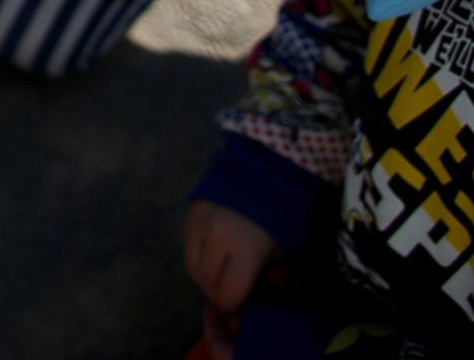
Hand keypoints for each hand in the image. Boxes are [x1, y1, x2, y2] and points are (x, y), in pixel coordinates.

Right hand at [184, 199, 278, 354]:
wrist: (266, 169)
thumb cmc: (281, 214)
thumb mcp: (286, 250)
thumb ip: (277, 280)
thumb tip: (266, 301)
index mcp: (243, 249)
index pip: (226, 294)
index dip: (233, 305)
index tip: (242, 302)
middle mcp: (215, 237)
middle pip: (206, 283)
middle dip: (218, 293)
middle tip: (232, 290)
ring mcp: (199, 223)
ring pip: (192, 267)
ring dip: (205, 277)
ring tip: (221, 274)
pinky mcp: (190, 213)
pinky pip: (187, 247)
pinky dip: (198, 258)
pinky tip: (213, 256)